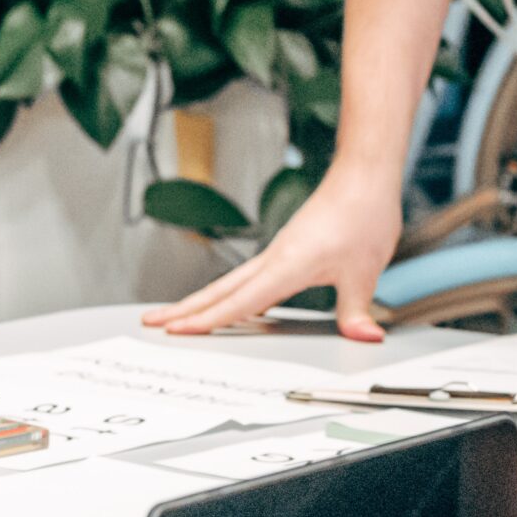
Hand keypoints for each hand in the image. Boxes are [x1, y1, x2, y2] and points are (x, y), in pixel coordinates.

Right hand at [143, 171, 400, 340]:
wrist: (362, 179)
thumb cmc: (360, 215)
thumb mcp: (365, 271)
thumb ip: (356, 310)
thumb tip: (363, 337)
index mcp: (286, 265)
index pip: (239, 302)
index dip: (208, 320)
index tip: (178, 332)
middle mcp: (272, 259)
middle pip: (218, 290)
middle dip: (182, 308)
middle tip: (151, 321)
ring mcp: (276, 254)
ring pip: (228, 283)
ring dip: (200, 301)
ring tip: (176, 315)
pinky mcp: (285, 251)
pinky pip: (248, 279)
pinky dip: (230, 295)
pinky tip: (232, 306)